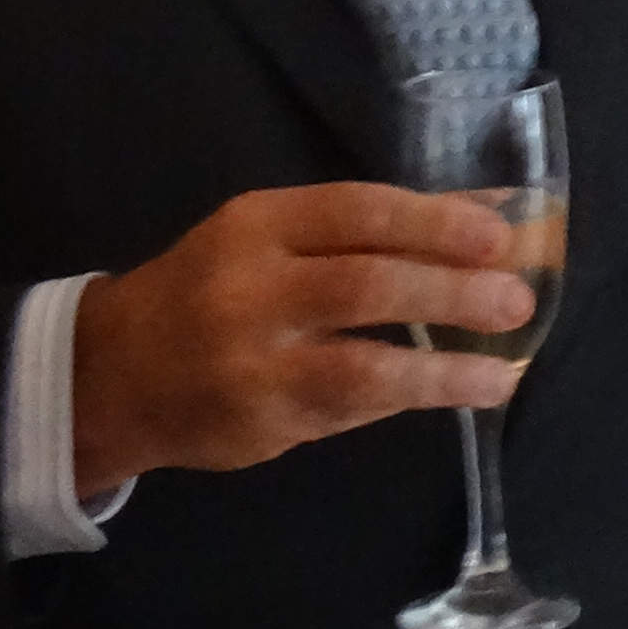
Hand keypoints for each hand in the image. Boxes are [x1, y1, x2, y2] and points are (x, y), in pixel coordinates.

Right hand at [70, 184, 531, 502]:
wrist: (111, 375)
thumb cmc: (214, 290)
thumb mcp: (275, 238)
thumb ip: (372, 227)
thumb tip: (492, 209)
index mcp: (259, 224)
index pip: (358, 210)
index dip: (435, 220)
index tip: (500, 233)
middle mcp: (250, 287)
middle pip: (366, 282)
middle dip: (451, 289)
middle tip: (516, 296)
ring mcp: (251, 361)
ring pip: (361, 362)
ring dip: (444, 364)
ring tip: (506, 365)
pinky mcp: (259, 419)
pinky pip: (349, 407)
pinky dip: (413, 397)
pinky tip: (463, 393)